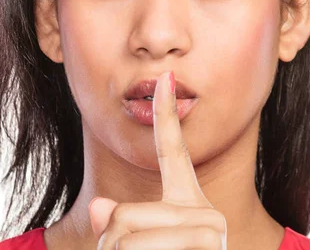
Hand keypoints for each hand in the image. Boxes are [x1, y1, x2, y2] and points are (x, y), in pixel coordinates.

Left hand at [88, 71, 226, 248]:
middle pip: (121, 217)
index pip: (174, 151)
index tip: (162, 77)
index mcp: (190, 202)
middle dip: (110, 246)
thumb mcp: (143, 244)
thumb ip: (120, 222)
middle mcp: (204, 214)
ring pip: (121, 239)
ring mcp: (209, 236)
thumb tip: (99, 208)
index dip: (166, 114)